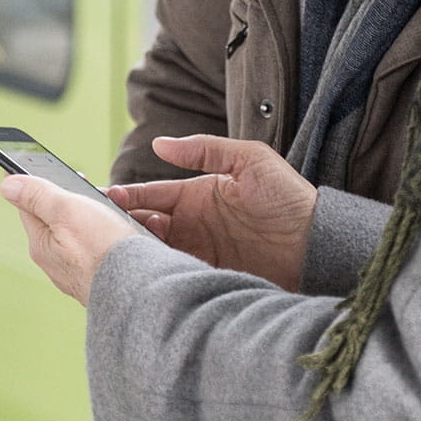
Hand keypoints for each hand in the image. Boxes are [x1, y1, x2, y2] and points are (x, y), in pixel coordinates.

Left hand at [0, 176, 141, 305]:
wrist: (140, 290)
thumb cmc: (102, 250)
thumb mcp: (66, 211)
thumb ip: (37, 195)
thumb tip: (6, 185)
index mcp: (42, 244)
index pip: (29, 205)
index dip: (36, 181)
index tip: (39, 164)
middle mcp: (58, 261)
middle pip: (61, 217)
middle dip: (79, 198)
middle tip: (97, 189)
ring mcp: (82, 270)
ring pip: (88, 230)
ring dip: (104, 214)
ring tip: (121, 209)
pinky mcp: (104, 276)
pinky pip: (107, 245)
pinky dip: (117, 232)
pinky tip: (130, 231)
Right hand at [108, 135, 316, 289]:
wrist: (317, 243)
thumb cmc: (288, 197)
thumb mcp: (250, 160)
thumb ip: (206, 150)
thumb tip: (160, 143)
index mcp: (197, 195)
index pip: (152, 195)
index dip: (127, 197)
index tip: (105, 198)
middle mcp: (193, 225)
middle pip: (145, 225)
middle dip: (122, 225)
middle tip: (102, 226)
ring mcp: (199, 252)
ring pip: (154, 251)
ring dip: (136, 248)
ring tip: (120, 247)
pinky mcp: (209, 276)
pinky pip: (175, 274)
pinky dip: (158, 272)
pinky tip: (146, 270)